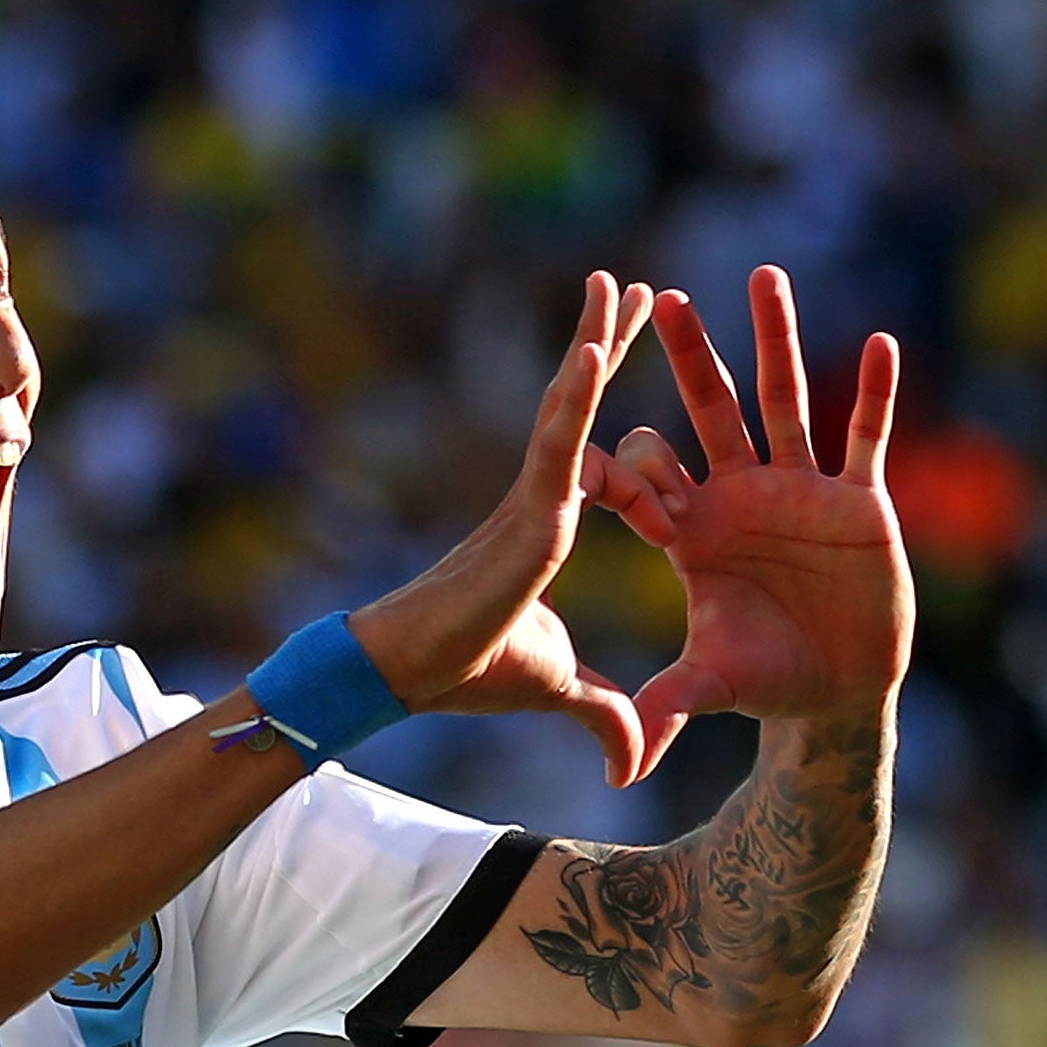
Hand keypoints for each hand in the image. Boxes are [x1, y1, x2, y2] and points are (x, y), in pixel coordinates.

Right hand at [353, 272, 666, 787]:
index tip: (630, 367)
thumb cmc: (467, 672)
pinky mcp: (526, 511)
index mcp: (549, 527)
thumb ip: (606, 712)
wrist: (409, 675)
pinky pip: (559, 440)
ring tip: (615, 283)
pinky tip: (599, 343)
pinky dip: (579, 392)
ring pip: (569, 406)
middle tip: (631, 288)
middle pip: (580, 407)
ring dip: (594, 341)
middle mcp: (542, 500)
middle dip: (607, 346)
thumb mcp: (561, 688)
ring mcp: (533, 499)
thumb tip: (638, 763)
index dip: (612, 405)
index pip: (592, 451)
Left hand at [608, 266, 913, 780]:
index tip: (605, 454)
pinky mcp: (858, 502)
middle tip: (662, 300)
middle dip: (688, 357)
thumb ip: (670, 703)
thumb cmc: (766, 678)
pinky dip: (873, 394)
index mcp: (691, 532)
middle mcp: (738, 497)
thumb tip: (626, 751)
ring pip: (783, 401)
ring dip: (775, 340)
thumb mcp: (713, 685)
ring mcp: (798, 492)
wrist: (836, 689)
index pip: (644, 479)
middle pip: (709, 412)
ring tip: (764, 277)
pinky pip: (865, 437)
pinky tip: (880, 343)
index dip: (623, 467)